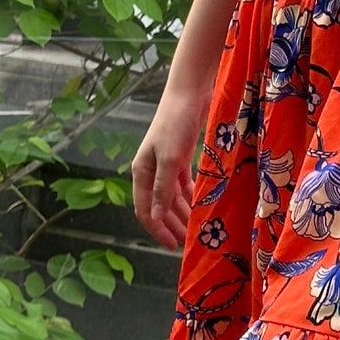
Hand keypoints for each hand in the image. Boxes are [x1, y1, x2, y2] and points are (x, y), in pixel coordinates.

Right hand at [132, 102, 200, 250]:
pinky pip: (183, 183)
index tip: (172, 245)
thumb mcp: (170, 160)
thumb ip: (163, 190)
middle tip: (187, 242)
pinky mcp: (181, 155)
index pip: (145, 209)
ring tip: (194, 228)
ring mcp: (166, 162)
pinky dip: (189, 196)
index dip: (156, 229)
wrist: (189, 93)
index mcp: (141, 172)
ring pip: (172, 196)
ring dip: (181, 212)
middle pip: (160, 205)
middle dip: (171, 224)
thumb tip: (156, 218)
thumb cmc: (175, 124)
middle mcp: (151, 170)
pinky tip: (198, 206)